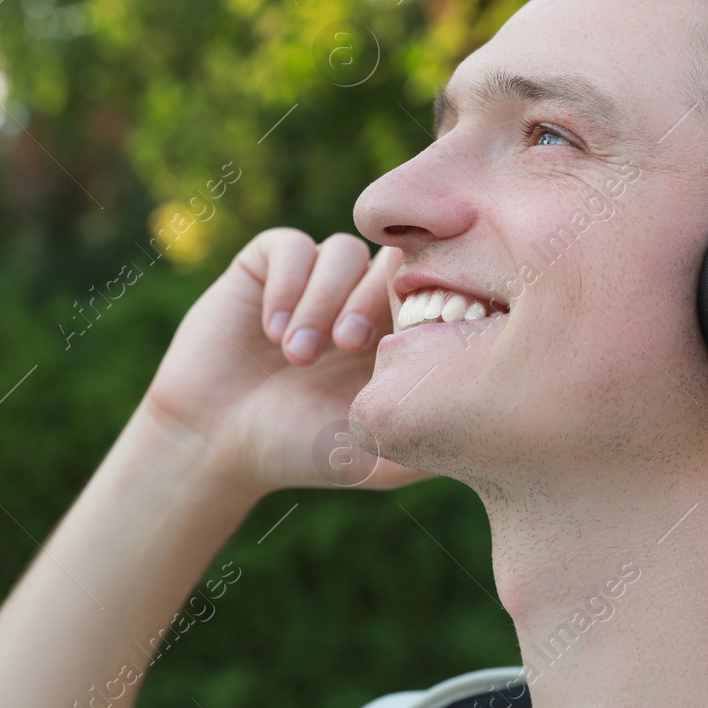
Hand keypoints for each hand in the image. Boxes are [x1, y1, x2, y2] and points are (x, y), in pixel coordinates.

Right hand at [141, 229, 432, 494]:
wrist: (216, 443)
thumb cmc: (301, 452)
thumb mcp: (377, 461)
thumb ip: (428, 442)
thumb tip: (491, 429)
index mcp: (397, 331)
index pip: (433, 289)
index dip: (421, 307)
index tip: (397, 351)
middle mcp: (360, 296)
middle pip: (395, 258)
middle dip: (374, 298)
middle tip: (350, 346)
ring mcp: (314, 278)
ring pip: (344, 250)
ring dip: (323, 301)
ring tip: (299, 356)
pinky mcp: (266, 267)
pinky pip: (290, 246)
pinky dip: (286, 285)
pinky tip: (271, 332)